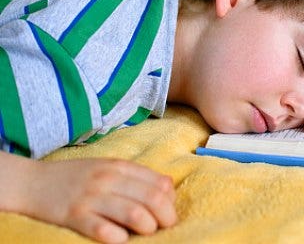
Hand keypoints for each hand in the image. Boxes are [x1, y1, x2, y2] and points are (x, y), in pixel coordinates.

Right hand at [23, 158, 176, 243]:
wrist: (33, 182)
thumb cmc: (76, 177)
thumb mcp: (108, 167)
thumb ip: (138, 175)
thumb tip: (169, 185)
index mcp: (119, 166)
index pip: (158, 182)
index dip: (170, 200)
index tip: (168, 211)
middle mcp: (108, 179)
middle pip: (152, 198)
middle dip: (166, 216)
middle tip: (164, 226)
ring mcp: (91, 198)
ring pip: (134, 214)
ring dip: (147, 227)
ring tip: (146, 232)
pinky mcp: (75, 217)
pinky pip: (104, 231)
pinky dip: (119, 238)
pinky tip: (121, 239)